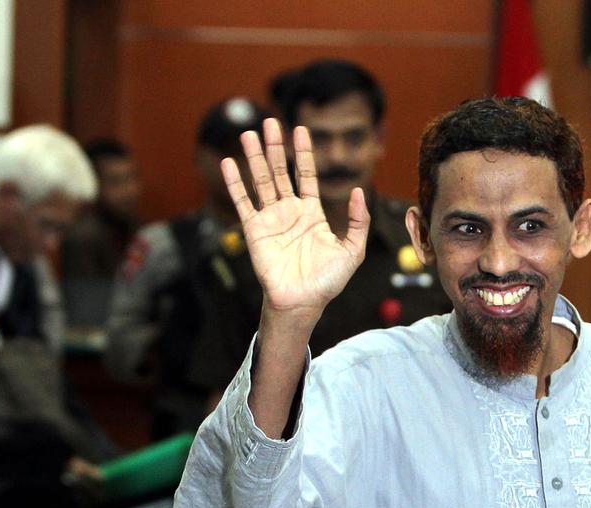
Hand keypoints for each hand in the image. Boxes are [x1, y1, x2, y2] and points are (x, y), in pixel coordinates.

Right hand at [223, 119, 369, 325]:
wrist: (303, 302)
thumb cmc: (328, 281)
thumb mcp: (353, 250)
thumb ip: (359, 222)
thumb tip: (361, 192)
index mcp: (311, 213)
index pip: (305, 175)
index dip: (304, 153)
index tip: (300, 130)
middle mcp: (289, 212)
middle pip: (280, 172)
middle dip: (276, 148)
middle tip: (270, 123)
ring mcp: (271, 220)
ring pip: (261, 181)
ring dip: (255, 158)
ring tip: (250, 133)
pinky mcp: (254, 230)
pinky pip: (243, 203)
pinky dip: (235, 184)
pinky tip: (229, 163)